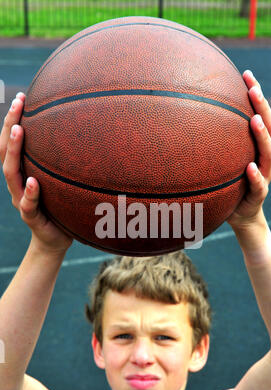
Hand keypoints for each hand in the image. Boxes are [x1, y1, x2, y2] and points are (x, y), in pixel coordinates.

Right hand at [0, 94, 72, 253]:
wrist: (56, 240)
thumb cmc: (61, 207)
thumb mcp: (61, 182)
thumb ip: (65, 164)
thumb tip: (90, 135)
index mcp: (24, 173)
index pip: (13, 143)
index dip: (13, 120)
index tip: (22, 97)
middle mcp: (18, 184)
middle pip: (6, 152)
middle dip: (9, 126)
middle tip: (18, 104)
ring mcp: (21, 200)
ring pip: (11, 174)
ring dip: (13, 151)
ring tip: (19, 131)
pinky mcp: (30, 217)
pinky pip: (27, 205)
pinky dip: (29, 193)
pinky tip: (33, 182)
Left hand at [227, 70, 270, 228]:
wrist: (240, 216)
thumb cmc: (229, 185)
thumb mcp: (220, 162)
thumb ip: (212, 144)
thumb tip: (181, 120)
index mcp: (256, 147)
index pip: (260, 116)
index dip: (256, 96)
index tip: (245, 74)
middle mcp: (264, 158)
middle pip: (269, 128)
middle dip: (262, 106)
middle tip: (252, 88)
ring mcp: (265, 176)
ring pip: (268, 153)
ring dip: (261, 135)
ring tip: (254, 120)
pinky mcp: (259, 195)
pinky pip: (259, 185)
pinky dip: (256, 175)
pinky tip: (250, 167)